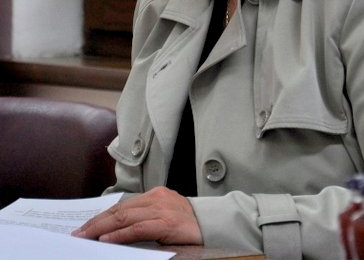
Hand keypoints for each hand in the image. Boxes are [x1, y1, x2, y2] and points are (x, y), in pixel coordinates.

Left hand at [71, 186, 202, 244]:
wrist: (215, 225)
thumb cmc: (189, 224)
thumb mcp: (165, 215)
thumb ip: (145, 217)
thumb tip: (116, 231)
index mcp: (156, 195)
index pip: (122, 206)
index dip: (101, 217)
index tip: (84, 227)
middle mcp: (157, 198)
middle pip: (119, 210)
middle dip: (96, 223)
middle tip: (77, 234)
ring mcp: (162, 210)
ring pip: (124, 218)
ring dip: (101, 229)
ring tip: (85, 238)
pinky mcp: (166, 223)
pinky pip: (137, 228)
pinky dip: (120, 235)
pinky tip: (107, 240)